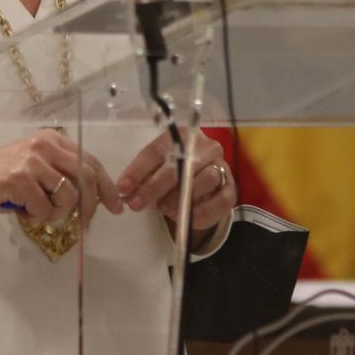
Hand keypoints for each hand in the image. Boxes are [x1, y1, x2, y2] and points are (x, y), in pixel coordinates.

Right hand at [0, 128, 123, 241]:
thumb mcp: (30, 170)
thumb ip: (58, 176)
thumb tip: (90, 200)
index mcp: (50, 139)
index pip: (90, 161)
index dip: (106, 186)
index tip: (115, 205)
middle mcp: (43, 144)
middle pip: (87, 175)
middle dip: (93, 204)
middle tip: (87, 224)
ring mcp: (30, 160)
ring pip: (69, 195)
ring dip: (59, 214)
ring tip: (39, 214)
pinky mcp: (17, 178)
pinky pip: (45, 208)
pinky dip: (37, 217)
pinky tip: (21, 212)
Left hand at [116, 128, 236, 235]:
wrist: (204, 181)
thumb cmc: (176, 170)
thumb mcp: (157, 168)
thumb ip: (143, 177)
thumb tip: (125, 190)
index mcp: (183, 136)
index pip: (159, 150)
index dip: (139, 169)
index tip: (123, 187)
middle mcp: (206, 147)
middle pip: (181, 165)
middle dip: (155, 187)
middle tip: (137, 204)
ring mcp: (221, 167)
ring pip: (204, 180)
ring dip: (180, 198)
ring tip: (163, 209)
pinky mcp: (230, 188)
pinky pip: (220, 202)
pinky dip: (201, 213)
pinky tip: (185, 218)